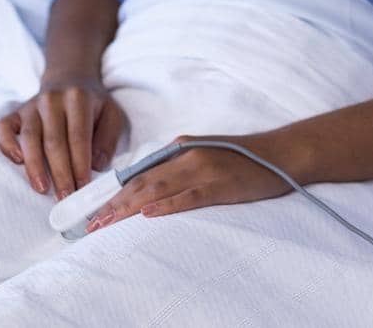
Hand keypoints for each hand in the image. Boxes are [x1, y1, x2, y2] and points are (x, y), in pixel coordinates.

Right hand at [0, 73, 125, 198]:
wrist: (70, 77)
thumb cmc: (93, 104)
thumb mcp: (111, 114)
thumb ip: (108, 139)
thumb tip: (97, 166)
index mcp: (79, 99)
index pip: (78, 136)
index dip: (80, 163)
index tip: (83, 186)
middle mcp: (52, 99)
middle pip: (54, 141)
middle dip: (60, 172)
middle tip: (65, 196)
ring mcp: (31, 105)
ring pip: (29, 138)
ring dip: (34, 166)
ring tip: (42, 189)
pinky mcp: (16, 112)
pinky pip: (3, 128)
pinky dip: (7, 145)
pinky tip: (18, 161)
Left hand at [83, 133, 297, 232]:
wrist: (281, 153)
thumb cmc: (244, 157)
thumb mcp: (205, 153)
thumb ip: (178, 164)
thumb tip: (149, 186)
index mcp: (181, 147)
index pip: (140, 173)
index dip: (115, 194)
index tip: (95, 212)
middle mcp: (188, 156)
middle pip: (142, 183)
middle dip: (114, 205)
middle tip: (91, 225)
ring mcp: (204, 170)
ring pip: (158, 190)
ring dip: (129, 208)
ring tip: (107, 224)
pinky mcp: (221, 185)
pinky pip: (189, 196)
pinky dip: (167, 205)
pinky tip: (148, 214)